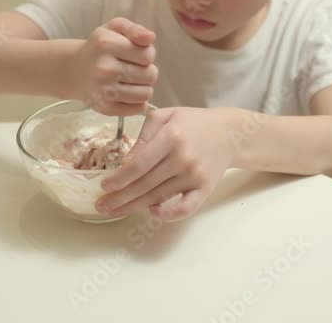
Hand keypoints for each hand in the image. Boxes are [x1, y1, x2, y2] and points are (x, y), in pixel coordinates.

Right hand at [70, 17, 158, 115]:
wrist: (74, 69)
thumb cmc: (100, 47)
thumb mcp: (114, 28)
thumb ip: (135, 29)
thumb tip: (150, 37)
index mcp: (107, 44)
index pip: (148, 55)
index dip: (147, 54)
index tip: (136, 55)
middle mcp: (104, 68)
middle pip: (150, 75)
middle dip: (147, 71)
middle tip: (134, 69)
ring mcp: (104, 90)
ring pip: (146, 94)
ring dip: (143, 87)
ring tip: (131, 81)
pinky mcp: (106, 108)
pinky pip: (138, 108)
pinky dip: (137, 102)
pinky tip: (127, 92)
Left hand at [96, 107, 239, 220]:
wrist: (230, 133)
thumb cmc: (193, 123)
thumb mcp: (165, 116)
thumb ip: (143, 136)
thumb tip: (125, 162)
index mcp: (170, 137)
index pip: (138, 164)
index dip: (118, 179)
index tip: (104, 186)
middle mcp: (182, 158)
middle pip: (144, 184)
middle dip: (119, 198)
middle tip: (101, 205)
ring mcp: (194, 176)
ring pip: (158, 197)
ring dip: (133, 207)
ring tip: (114, 211)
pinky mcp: (205, 189)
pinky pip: (185, 208)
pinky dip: (169, 214)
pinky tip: (153, 213)